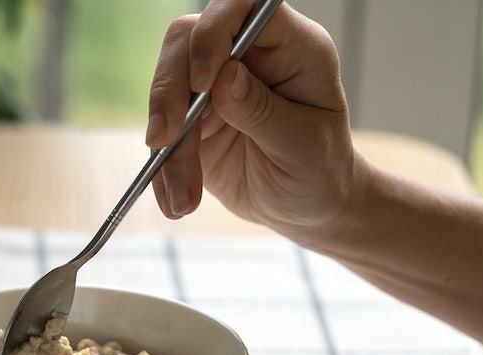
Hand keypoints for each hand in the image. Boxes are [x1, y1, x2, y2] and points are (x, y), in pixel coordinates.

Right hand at [145, 1, 358, 237]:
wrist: (308, 207)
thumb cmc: (321, 171)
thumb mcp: (304, 147)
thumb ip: (264, 111)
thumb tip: (224, 78)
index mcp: (290, 47)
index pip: (244, 7)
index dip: (214, 32)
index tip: (202, 81)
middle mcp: (247, 57)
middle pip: (186, 42)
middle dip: (169, 92)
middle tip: (165, 140)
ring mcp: (214, 86)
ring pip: (166, 90)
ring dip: (167, 147)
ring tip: (185, 200)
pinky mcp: (192, 119)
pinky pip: (161, 132)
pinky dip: (162, 170)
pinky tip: (177, 201)